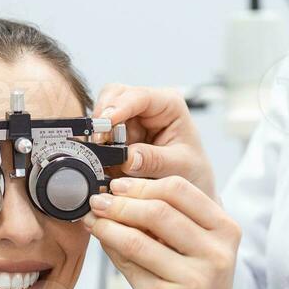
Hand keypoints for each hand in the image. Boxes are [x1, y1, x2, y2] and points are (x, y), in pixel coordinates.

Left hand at [84, 175, 247, 288]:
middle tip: (97, 200)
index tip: (118, 184)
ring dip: (106, 224)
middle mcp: (214, 254)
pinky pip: (127, 265)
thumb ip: (174, 220)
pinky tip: (100, 240)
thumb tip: (121, 191)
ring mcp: (191, 279)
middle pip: (157, 211)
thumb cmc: (201, 288)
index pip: (180, 190)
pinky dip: (109, 247)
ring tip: (91, 218)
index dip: (143, 184)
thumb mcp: (202, 249)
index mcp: (226, 230)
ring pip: (137, 238)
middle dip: (120, 202)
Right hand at [92, 84, 216, 201]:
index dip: (119, 106)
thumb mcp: (180, 167)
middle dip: (103, 118)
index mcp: (169, 104)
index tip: (105, 122)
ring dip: (99, 136)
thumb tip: (127, 157)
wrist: (187, 191)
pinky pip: (98, 136)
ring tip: (105, 158)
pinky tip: (103, 163)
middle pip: (113, 97)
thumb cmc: (192, 170)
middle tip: (99, 142)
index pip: (140, 96)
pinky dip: (97, 149)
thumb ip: (155, 161)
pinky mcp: (116, 136)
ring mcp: (129, 120)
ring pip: (101, 116)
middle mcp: (146, 107)